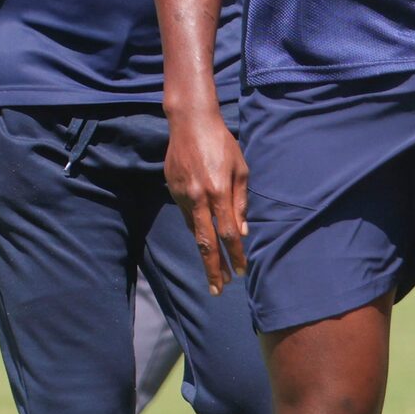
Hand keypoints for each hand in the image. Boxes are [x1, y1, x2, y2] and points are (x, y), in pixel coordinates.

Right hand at [162, 105, 248, 288]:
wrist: (190, 124)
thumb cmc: (223, 144)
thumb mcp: (241, 170)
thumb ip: (241, 202)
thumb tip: (242, 231)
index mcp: (219, 192)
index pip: (228, 233)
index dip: (234, 254)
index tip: (240, 272)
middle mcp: (198, 197)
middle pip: (205, 241)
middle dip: (213, 268)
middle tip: (218, 289)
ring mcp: (182, 195)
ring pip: (194, 230)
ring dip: (204, 251)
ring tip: (214, 270)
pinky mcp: (172, 191)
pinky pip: (187, 216)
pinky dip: (196, 230)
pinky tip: (204, 238)